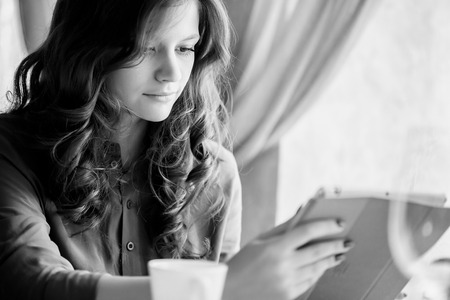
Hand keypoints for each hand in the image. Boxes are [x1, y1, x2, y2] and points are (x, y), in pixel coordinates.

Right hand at [223, 218, 350, 299]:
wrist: (228, 290)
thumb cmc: (243, 261)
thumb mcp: (260, 241)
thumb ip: (283, 228)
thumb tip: (303, 213)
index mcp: (275, 248)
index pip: (307, 232)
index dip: (326, 226)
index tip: (339, 223)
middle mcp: (283, 266)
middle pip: (318, 252)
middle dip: (336, 245)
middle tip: (348, 241)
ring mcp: (286, 283)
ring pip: (317, 269)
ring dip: (330, 260)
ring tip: (340, 254)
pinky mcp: (287, 295)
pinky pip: (309, 282)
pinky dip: (318, 273)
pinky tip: (322, 267)